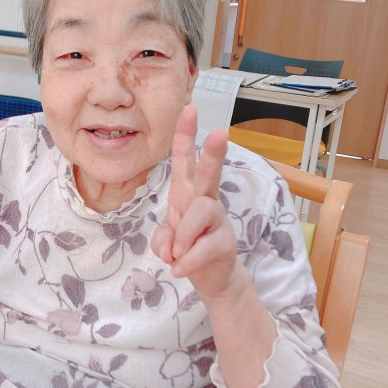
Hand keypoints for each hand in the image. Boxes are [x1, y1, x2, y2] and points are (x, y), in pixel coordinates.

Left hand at [152, 104, 237, 300]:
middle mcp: (205, 201)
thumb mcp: (167, 241)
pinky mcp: (224, 244)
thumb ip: (164, 238)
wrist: (212, 279)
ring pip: (200, 212)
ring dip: (182, 236)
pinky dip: (186, 262)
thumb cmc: (188, 248)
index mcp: (188, 193)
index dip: (186, 136)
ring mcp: (218, 221)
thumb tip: (173, 247)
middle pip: (209, 174)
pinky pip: (200, 249)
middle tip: (221, 132)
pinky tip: (179, 270)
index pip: (185, 161)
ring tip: (176, 254)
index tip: (189, 108)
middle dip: (214, 153)